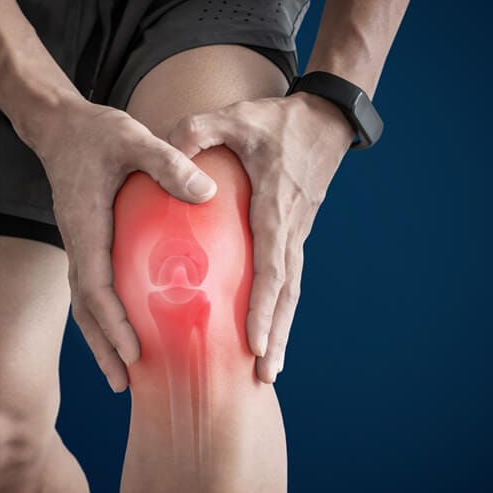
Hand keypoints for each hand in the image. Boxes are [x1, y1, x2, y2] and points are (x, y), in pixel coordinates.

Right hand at [26, 92, 217, 392]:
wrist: (61, 126)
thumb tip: (207, 192)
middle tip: (124, 384)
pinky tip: (128, 334)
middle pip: (87, 309)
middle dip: (103, 348)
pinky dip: (106, 318)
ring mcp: (80, 247)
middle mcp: (78, 244)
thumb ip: (169, 163)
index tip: (133, 350)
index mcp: (86, 227)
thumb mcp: (135, 139)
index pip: (96, 286)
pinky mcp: (88, 244)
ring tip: (122, 376)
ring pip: (87, 305)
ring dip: (101, 341)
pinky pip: (95, 290)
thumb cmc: (98, 133)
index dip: (113, 322)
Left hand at [167, 91, 356, 382]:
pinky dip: (281, 309)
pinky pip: (289, 278)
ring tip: (270, 369)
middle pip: (286, 293)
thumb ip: (199, 130)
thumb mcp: (236, 116)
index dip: (263, 307)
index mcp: (276, 206)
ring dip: (283, 330)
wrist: (326, 119)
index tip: (255, 342)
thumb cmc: (277, 119)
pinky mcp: (297, 232)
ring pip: (292, 291)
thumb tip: (166, 149)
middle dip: (276, 335)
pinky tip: (270, 331)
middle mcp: (292, 228)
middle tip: (264, 375)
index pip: (271, 267)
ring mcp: (299, 233)